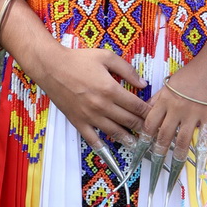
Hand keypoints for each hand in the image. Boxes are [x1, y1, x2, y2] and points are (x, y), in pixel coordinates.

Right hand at [32, 42, 147, 156]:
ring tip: (135, 144)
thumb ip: (127, 70)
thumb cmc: (78, 59)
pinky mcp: (77, 121)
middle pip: (128, 121)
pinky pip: (91, 137)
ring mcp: (89, 115)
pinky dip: (100, 146)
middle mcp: (102, 106)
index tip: (155, 116)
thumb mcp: (106, 57)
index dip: (148, 112)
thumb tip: (143, 83)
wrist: (51, 67)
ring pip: (113, 132)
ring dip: (126, 139)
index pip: (136, 106)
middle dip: (141, 127)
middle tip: (150, 133)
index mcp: (111, 89)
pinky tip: (108, 150)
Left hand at [141, 34, 206, 161]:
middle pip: (163, 134)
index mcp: (165, 98)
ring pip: (182, 139)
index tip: (140, 148)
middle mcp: (176, 107)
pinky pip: (204, 137)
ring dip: (176, 156)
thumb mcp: (171, 81)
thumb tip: (146, 108)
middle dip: (158, 151)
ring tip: (173, 168)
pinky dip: (202, 152)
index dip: (144, 137)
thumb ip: (159, 97)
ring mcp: (193, 113)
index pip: (149, 121)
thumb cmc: (193, 70)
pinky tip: (200, 163)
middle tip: (154, 164)